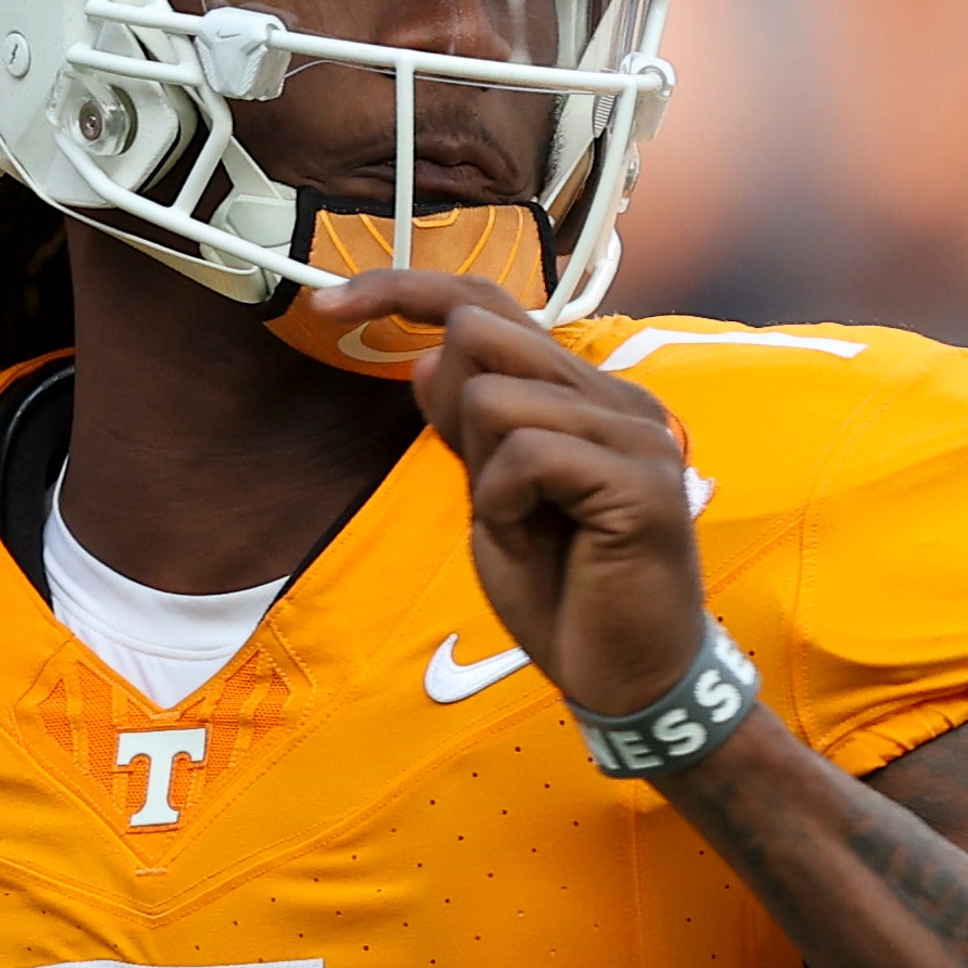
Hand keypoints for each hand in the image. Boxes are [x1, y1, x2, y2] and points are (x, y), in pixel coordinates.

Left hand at [312, 268, 707, 715]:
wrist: (625, 677)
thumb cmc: (563, 592)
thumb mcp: (492, 497)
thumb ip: (469, 427)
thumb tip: (432, 353)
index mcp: (583, 392)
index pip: (489, 303)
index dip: (403, 289)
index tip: (326, 305)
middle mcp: (617, 395)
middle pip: (482, 330)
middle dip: (452, 411)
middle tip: (490, 492)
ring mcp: (637, 432)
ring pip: (494, 394)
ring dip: (483, 472)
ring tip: (528, 525)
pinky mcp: (641, 479)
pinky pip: (527, 453)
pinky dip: (504, 501)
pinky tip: (537, 537)